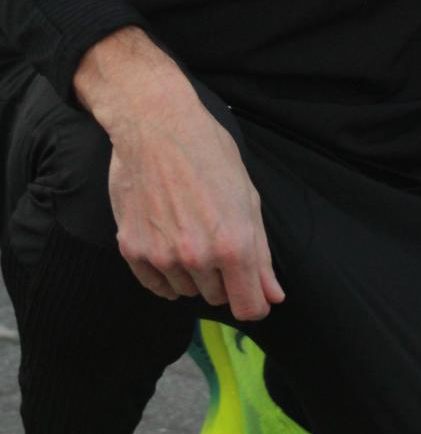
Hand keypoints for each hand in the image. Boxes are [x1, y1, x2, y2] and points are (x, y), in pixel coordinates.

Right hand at [74, 29, 283, 321]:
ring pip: (186, 291)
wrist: (157, 126)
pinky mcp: (133, 251)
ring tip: (189, 227)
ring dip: (192, 271)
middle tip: (215, 235)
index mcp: (235, 243)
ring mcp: (163, 256)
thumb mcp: (248, 197)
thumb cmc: (209, 153)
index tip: (252, 294)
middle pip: (216, 298)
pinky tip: (168, 239)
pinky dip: (165, 272)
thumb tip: (273, 295)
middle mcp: (199, 256)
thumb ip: (261, 253)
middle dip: (222, 277)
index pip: (249, 307)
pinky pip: (156, 286)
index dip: (254, 303)